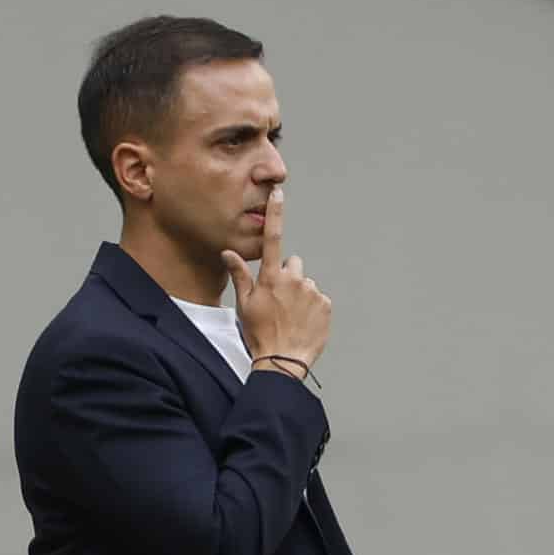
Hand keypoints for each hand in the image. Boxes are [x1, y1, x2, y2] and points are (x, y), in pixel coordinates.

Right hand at [221, 188, 330, 372]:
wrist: (282, 362)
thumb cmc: (260, 335)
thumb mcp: (244, 305)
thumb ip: (239, 275)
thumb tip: (228, 253)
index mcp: (271, 277)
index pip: (273, 237)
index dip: (275, 213)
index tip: (278, 192)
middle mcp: (293, 279)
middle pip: (293, 265)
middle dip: (288, 278)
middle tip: (279, 302)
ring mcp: (311, 291)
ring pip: (306, 284)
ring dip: (300, 295)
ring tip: (291, 317)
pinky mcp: (325, 304)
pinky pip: (319, 299)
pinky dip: (313, 308)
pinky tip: (303, 323)